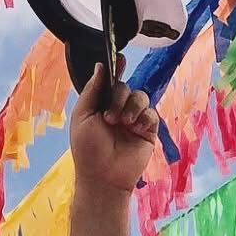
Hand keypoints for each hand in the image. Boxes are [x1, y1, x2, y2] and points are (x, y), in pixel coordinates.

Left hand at [70, 58, 158, 195]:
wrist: (104, 176)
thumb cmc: (88, 149)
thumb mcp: (83, 116)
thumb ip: (93, 90)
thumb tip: (101, 66)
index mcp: (101, 105)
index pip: (110, 82)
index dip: (115, 68)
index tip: (119, 58)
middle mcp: (118, 110)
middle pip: (126, 87)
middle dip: (119, 97)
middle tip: (110, 117)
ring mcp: (134, 121)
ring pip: (141, 97)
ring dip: (133, 107)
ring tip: (124, 123)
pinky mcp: (148, 132)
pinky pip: (152, 115)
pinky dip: (145, 119)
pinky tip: (136, 130)